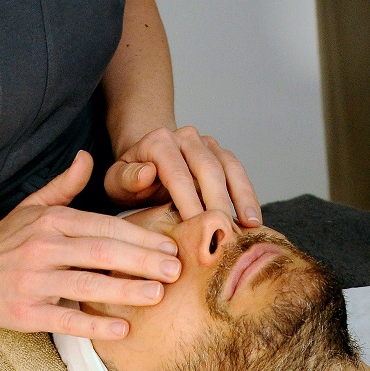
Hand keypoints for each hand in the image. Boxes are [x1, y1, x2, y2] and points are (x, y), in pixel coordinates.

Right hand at [0, 151, 180, 339]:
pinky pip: (66, 318)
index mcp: (51, 221)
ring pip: (87, 284)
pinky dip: (95, 325)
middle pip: (102, 252)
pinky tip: (123, 329)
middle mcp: (43, 248)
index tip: (170, 246)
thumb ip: (64, 186)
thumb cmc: (4, 244)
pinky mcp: (27, 312)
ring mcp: (34, 281)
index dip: (139, 236)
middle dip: (142, 260)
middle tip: (176, 270)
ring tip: (158, 295)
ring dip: (125, 290)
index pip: (104, 226)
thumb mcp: (30, 208)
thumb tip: (87, 158)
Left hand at [104, 125, 261, 226]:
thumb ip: (126, 179)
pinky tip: (253, 219)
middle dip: (218, 202)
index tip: (198, 228)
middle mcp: (185, 138)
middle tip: (225, 232)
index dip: (189, 202)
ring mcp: (206, 145)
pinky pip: (238, 172)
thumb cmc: (130, 180)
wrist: (145, 162)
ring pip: (228, 167)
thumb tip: (148, 173)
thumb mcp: (116, 182)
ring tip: (250, 225)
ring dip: (241, 196)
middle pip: (207, 169)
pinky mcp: (221, 155)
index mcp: (158, 143)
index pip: (177, 173)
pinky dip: (247, 195)